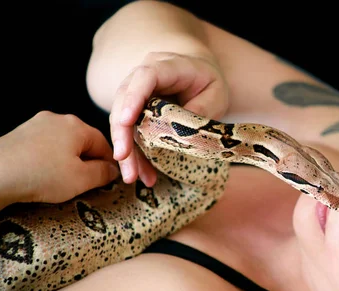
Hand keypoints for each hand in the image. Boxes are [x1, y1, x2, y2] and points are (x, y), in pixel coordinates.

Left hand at [0, 111, 119, 204]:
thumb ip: (103, 173)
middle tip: (85, 183)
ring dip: (67, 161)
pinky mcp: (20, 134)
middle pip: (83, 141)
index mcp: (76, 126)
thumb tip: (112, 170)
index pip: (103, 143)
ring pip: (63, 143)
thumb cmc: (40, 175)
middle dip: (87, 161)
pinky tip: (44, 175)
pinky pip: (44, 146)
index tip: (108, 178)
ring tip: (62, 181)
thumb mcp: (82, 179)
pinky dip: (49, 160)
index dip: (109, 163)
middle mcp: (57, 119)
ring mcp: (36, 125)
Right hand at [110, 52, 229, 185]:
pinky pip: (130, 134)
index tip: (125, 120)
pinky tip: (143, 174)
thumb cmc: (207, 83)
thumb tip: (182, 130)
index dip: (134, 97)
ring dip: (127, 150)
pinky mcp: (134, 113)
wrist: (197, 77)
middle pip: (124, 102)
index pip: (145, 76)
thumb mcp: (216, 93)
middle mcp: (143, 77)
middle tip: (122, 158)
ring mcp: (135, 94)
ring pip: (121, 121)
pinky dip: (136, 155)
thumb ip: (202, 107)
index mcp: (166, 66)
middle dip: (122, 132)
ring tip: (133, 177)